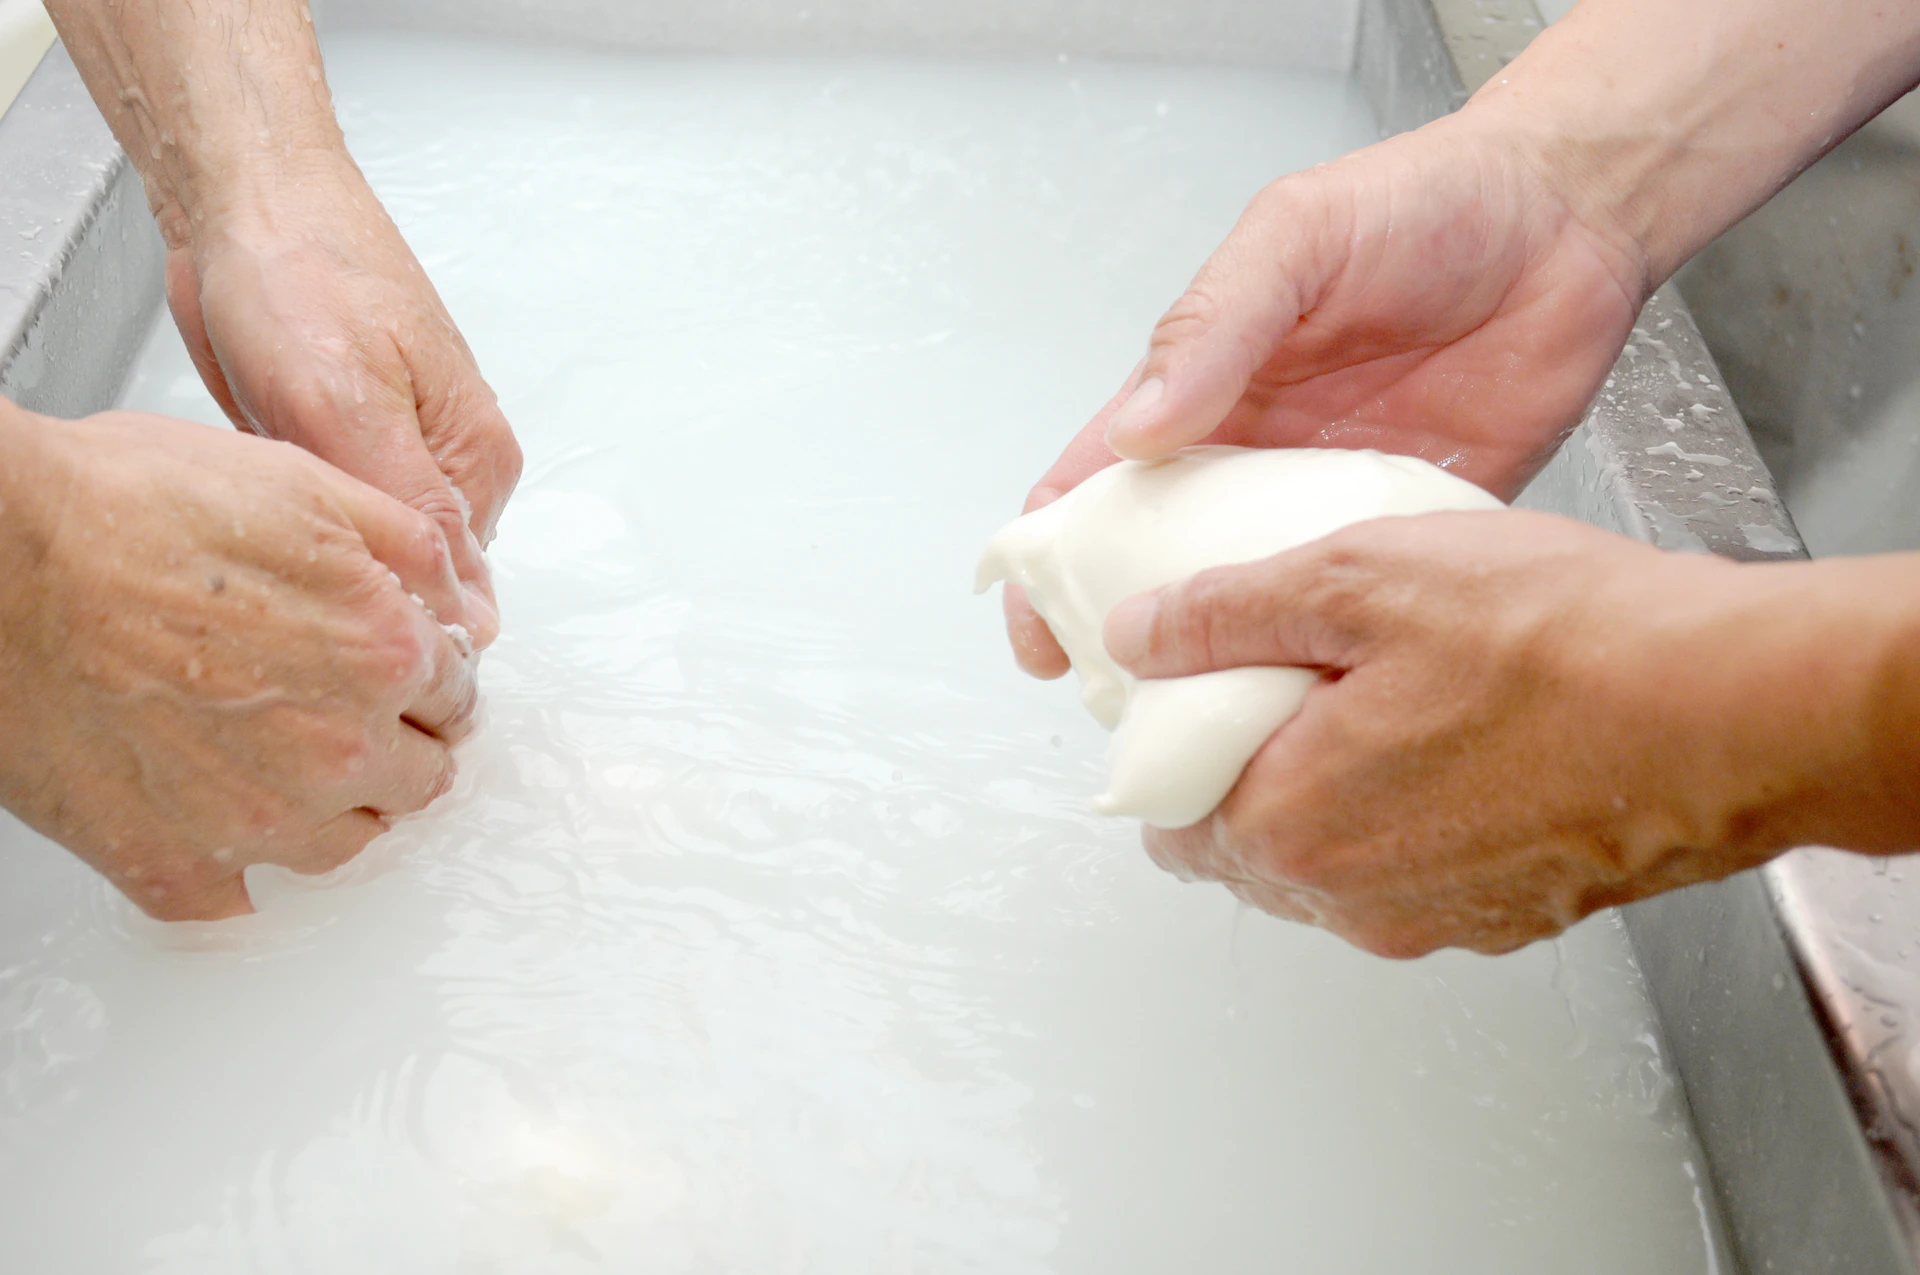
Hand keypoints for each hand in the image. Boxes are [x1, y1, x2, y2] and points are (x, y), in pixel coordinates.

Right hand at [0, 407, 479, 920]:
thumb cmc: (123, 510)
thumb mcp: (306, 482)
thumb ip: (408, 546)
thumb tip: (459, 597)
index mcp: (380, 655)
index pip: (456, 697)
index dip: (431, 679)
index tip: (407, 677)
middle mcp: (334, 750)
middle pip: (418, 778)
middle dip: (399, 744)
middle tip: (351, 713)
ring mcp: (255, 820)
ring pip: (347, 844)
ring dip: (334, 808)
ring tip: (287, 762)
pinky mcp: (171, 865)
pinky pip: (237, 901)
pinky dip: (235, 867)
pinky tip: (219, 825)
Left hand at [163, 152, 520, 647]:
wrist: (244, 200)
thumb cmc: (303, 276)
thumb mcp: (355, 409)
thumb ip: (416, 514)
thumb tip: (472, 611)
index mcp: (478, 460)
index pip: (458, 588)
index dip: (392, 607)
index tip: (326, 591)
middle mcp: (448, 461)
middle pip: (408, 568)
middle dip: (346, 567)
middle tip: (282, 531)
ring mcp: (394, 449)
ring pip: (359, 540)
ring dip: (311, 534)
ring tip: (264, 495)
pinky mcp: (341, 440)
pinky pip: (321, 505)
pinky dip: (285, 503)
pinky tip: (255, 478)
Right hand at [1004, 117, 1646, 676]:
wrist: (1572, 215)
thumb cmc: (1424, 202)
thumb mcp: (1294, 240)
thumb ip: (1214, 325)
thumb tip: (1132, 428)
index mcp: (1208, 389)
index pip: (1103, 485)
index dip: (1055, 559)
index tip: (1033, 628)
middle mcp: (1259, 456)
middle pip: (1169, 564)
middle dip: (1131, 634)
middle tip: (1121, 706)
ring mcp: (1333, 499)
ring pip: (1258, 598)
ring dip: (1229, 657)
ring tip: (1207, 726)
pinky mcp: (1417, 525)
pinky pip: (1362, 599)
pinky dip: (1333, 645)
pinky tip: (1317, 694)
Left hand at [1094, 512, 1832, 957]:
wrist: (1738, 709)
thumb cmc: (1563, 646)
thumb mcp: (1355, 578)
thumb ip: (1223, 611)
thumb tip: (1141, 634)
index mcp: (1290, 829)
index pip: (1167, 817)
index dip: (1173, 744)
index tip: (1203, 687)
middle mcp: (1354, 900)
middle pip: (1248, 845)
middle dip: (1249, 769)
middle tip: (1289, 679)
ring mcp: (1437, 917)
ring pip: (1335, 862)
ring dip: (1334, 791)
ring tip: (1380, 694)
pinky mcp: (1513, 912)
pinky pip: (1421, 868)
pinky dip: (1415, 813)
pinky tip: (1459, 733)